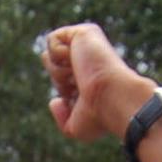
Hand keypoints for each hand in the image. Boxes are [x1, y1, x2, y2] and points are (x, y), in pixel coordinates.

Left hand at [41, 23, 155, 142]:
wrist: (111, 98)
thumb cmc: (99, 116)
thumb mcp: (75, 128)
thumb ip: (62, 119)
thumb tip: (53, 101)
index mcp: (89, 78)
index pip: (61, 81)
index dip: (65, 92)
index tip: (83, 99)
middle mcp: (88, 61)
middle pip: (53, 67)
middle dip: (60, 81)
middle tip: (81, 85)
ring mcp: (87, 46)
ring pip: (50, 55)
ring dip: (59, 70)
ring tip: (80, 73)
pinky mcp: (84, 32)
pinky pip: (52, 39)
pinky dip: (57, 54)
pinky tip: (76, 60)